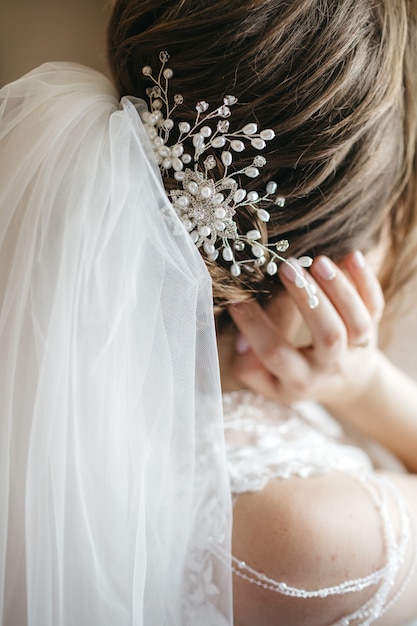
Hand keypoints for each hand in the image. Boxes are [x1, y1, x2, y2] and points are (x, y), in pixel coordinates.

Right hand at [229, 251, 384, 408]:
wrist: (348, 384)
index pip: (276, 354)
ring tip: (318, 261)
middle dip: (307, 299)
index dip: (254, 327)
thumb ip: (248, 367)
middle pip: (327, 334)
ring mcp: (357, 348)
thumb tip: (239, 341)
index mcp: (300, 380)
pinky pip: (375, 305)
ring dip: (339, 289)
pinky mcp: (374, 328)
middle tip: (286, 267)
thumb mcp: (268, 383)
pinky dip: (367, 281)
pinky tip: (352, 256)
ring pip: (357, 320)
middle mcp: (331, 366)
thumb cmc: (296, 377)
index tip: (238, 299)